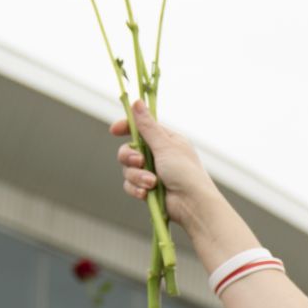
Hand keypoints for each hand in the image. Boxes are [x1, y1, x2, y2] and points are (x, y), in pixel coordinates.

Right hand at [111, 102, 222, 229]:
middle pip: (128, 149)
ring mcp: (152, 172)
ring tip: (152, 183)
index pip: (141, 128)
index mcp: (166, 140)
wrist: (192, 205)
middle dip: (130, 157)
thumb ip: (148, 126)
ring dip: (137, 176)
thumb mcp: (165, 146)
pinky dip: (137, 189)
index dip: (126, 127)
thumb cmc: (186, 173)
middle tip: (139, 162)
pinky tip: (146, 194)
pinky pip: (131, 185)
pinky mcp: (148, 188)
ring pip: (128, 169)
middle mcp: (158, 155)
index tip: (114, 130)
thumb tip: (137, 102)